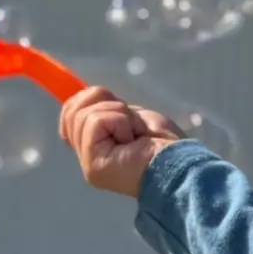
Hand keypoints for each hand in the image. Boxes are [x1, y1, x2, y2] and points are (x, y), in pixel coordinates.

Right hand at [59, 86, 183, 197]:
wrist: (182, 166)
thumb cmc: (167, 145)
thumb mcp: (134, 118)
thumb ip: (110, 111)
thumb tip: (90, 92)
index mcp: (98, 148)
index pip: (70, 116)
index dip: (79, 98)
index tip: (88, 87)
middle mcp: (89, 158)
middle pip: (73, 110)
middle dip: (107, 102)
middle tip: (133, 122)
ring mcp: (89, 163)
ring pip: (85, 114)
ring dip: (120, 114)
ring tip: (137, 134)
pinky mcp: (93, 164)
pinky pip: (96, 121)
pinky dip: (122, 121)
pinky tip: (135, 140)